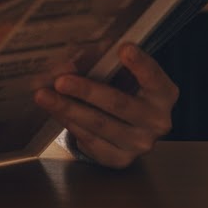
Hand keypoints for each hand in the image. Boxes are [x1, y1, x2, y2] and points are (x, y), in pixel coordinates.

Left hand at [34, 44, 176, 168]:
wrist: (128, 123)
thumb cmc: (124, 86)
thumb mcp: (123, 69)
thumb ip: (106, 59)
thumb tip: (74, 54)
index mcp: (163, 93)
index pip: (154, 77)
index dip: (140, 64)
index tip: (124, 48)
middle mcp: (157, 122)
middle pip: (119, 104)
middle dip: (86, 91)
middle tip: (61, 81)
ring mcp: (139, 144)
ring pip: (99, 125)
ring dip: (68, 108)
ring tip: (44, 95)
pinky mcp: (120, 159)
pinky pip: (90, 140)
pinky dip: (69, 123)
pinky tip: (55, 110)